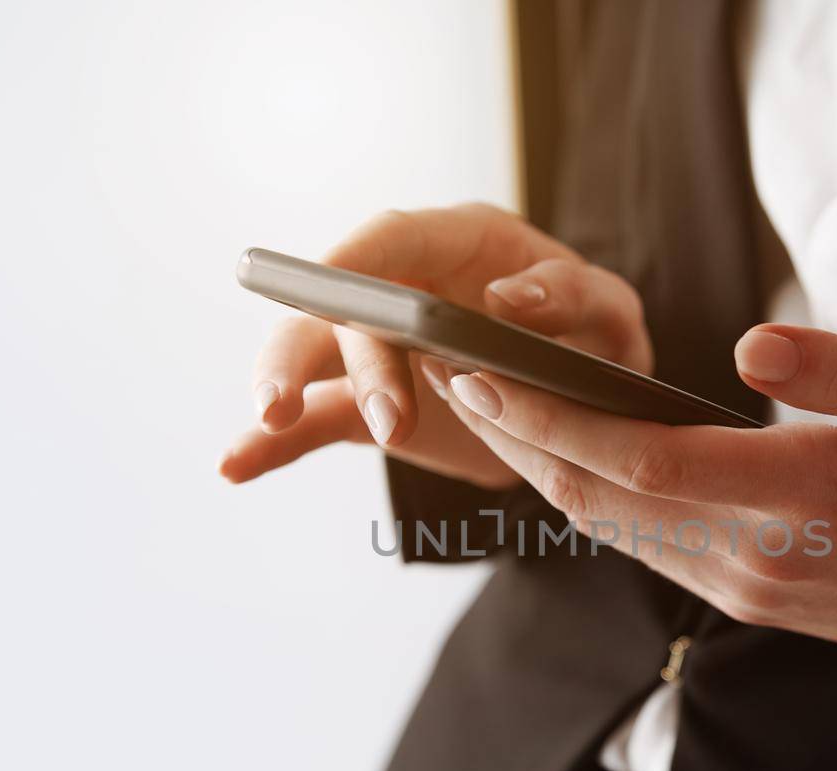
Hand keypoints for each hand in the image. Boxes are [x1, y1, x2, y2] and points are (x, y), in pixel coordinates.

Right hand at [217, 202, 651, 488]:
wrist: (582, 401)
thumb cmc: (594, 339)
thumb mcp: (605, 310)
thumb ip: (568, 295)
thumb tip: (507, 302)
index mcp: (457, 245)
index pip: (394, 238)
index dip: (358, 256)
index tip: (331, 281)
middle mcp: (404, 287)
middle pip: (349, 308)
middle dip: (351, 356)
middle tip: (383, 418)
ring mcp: (380, 348)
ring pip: (315, 358)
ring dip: (290, 389)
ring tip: (271, 419)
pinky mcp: (370, 406)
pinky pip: (315, 424)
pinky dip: (271, 445)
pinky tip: (231, 466)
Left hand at [431, 325, 836, 740]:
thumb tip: (751, 347)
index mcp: (798, 496)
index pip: (635, 458)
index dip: (547, 417)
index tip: (481, 374)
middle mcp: (753, 556)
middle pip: (600, 501)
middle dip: (520, 442)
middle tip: (459, 382)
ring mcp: (748, 591)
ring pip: (616, 534)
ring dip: (548, 478)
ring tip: (501, 419)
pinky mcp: (755, 605)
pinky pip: (650, 552)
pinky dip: (598, 508)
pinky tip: (581, 470)